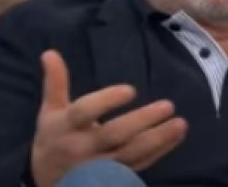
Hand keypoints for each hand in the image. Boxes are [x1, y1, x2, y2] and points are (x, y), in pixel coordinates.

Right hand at [30, 50, 187, 186]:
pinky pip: (140, 164)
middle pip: (113, 135)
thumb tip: (50, 52)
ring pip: (131, 154)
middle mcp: (83, 147)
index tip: (130, 89)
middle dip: (141, 121)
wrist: (46, 182)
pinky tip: (176, 135)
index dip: (106, 100)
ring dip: (158, 139)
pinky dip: (160, 151)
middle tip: (168, 105)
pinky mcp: (114, 177)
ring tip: (181, 123)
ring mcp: (99, 166)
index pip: (84, 112)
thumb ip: (55, 82)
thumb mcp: (50, 111)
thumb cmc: (54, 138)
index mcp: (66, 126)